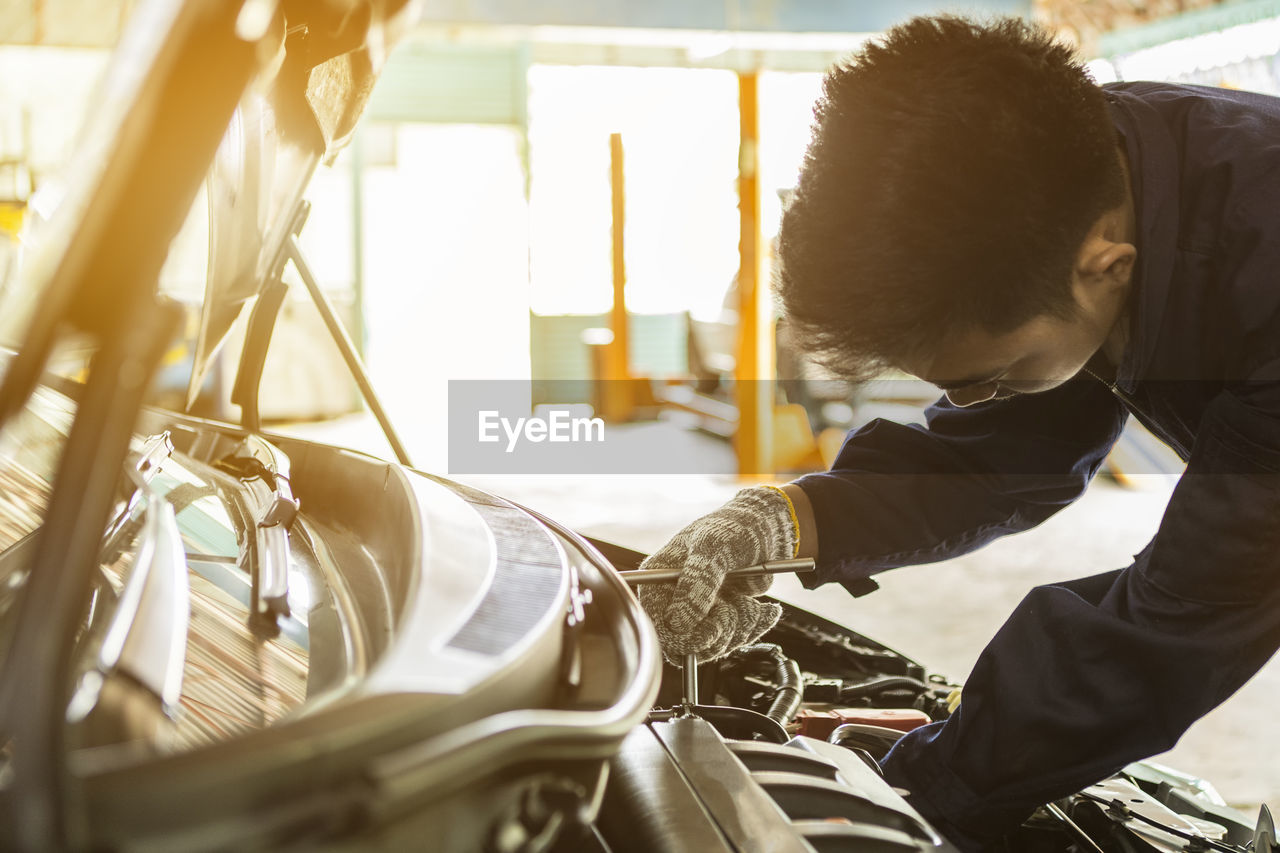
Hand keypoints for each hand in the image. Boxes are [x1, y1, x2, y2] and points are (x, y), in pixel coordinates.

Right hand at [637, 486, 796, 660]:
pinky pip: (734, 640)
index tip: (710, 632)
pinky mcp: (722, 618)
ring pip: (712, 645)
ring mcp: (700, 611)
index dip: (680, 637)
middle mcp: (674, 598)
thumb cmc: (732, 529)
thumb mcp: (713, 549)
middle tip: (731, 609)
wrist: (765, 530)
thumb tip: (676, 622)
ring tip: (747, 600)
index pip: (656, 622)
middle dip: (716, 632)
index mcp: (658, 578)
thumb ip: (697, 584)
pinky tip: (764, 609)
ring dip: (739, 627)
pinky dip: (754, 625)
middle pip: (683, 643)